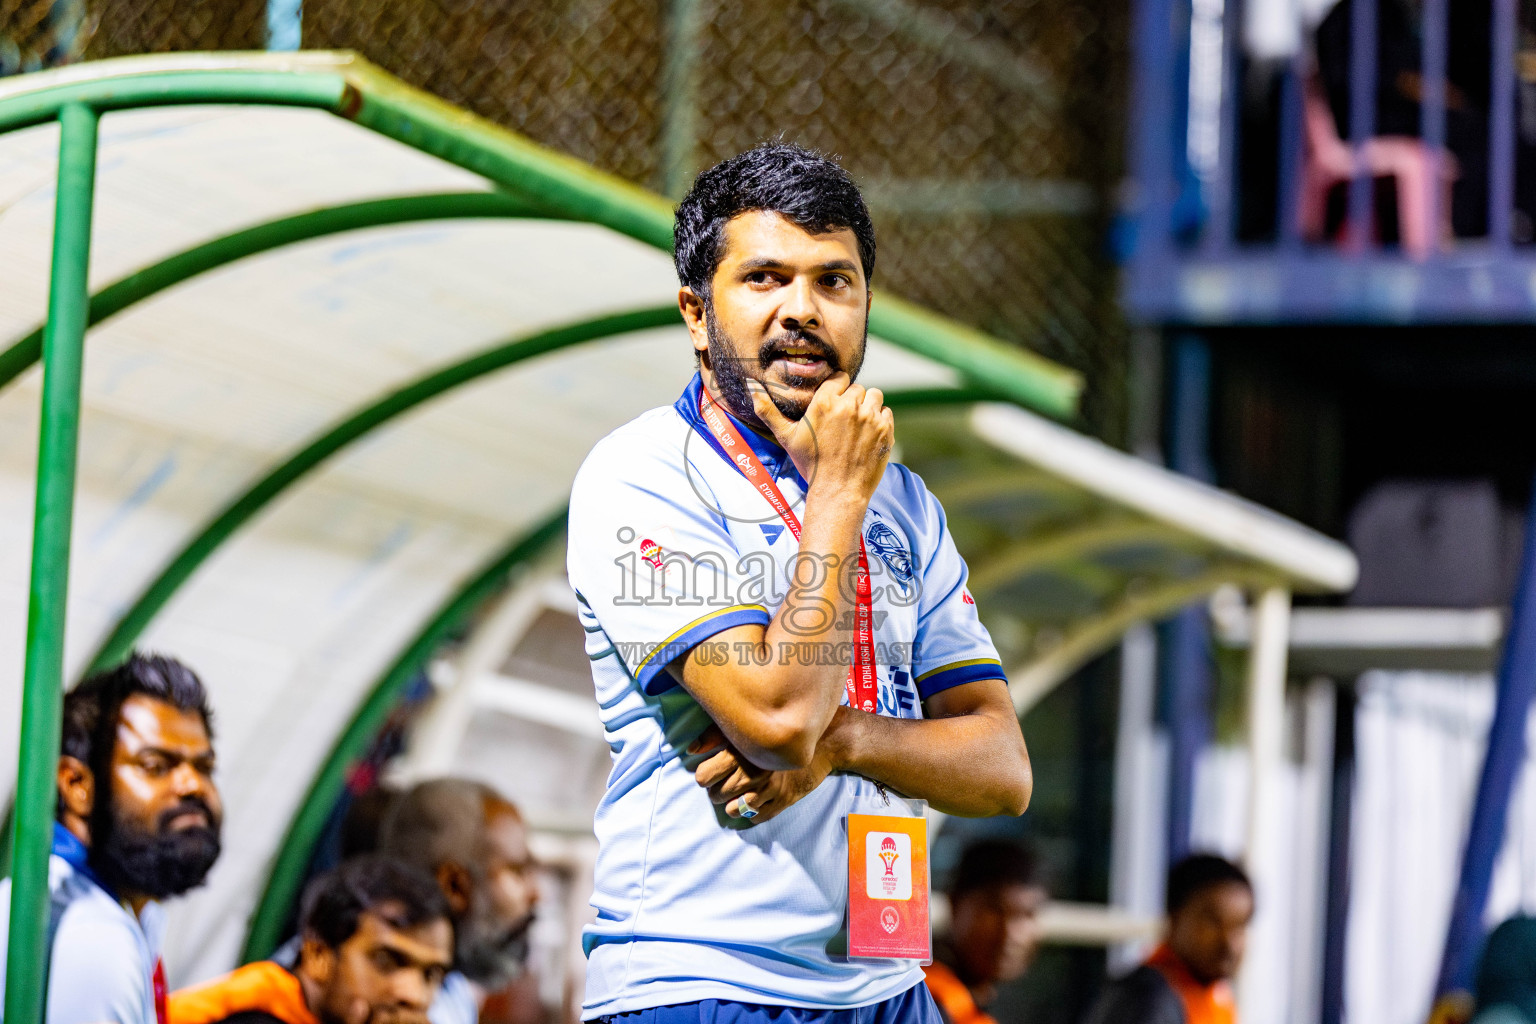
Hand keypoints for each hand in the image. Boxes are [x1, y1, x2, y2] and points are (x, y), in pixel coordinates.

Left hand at [689, 725, 833, 824]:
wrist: (826, 741)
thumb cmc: (782, 730)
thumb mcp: (749, 726)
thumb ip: (716, 734)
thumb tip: (691, 749)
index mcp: (742, 751)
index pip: (704, 775)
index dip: (703, 776)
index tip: (709, 773)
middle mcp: (754, 771)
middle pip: (717, 794)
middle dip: (715, 792)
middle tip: (720, 785)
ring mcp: (770, 788)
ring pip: (734, 809)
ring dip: (730, 805)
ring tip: (734, 796)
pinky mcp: (784, 800)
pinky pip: (756, 817)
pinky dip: (749, 814)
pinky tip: (750, 803)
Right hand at [749, 373, 892, 501]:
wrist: (837, 492)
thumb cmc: (811, 465)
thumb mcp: (786, 437)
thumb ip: (768, 410)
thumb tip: (750, 386)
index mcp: (825, 402)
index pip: (839, 378)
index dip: (836, 390)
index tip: (834, 404)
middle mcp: (849, 406)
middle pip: (857, 388)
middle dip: (852, 400)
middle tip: (844, 421)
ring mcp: (870, 417)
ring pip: (874, 396)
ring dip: (868, 406)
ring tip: (859, 425)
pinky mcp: (885, 429)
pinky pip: (886, 412)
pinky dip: (880, 420)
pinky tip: (868, 435)